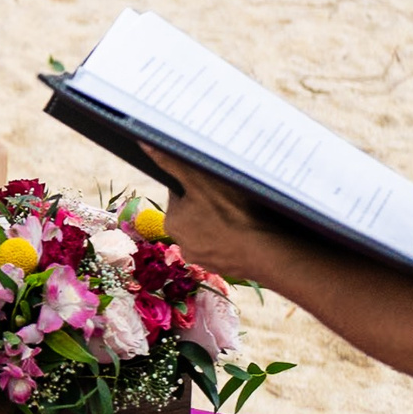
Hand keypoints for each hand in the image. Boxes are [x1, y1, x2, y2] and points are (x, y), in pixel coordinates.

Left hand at [142, 145, 279, 281]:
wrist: (268, 254)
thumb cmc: (232, 214)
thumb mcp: (200, 181)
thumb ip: (172, 163)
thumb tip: (145, 144)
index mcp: (172, 222)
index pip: (180, 195)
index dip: (197, 186)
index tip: (214, 185)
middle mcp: (182, 245)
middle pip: (194, 214)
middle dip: (208, 206)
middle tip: (231, 202)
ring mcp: (204, 259)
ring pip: (211, 232)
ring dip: (222, 224)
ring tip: (241, 218)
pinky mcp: (224, 269)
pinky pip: (226, 248)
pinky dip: (234, 241)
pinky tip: (247, 235)